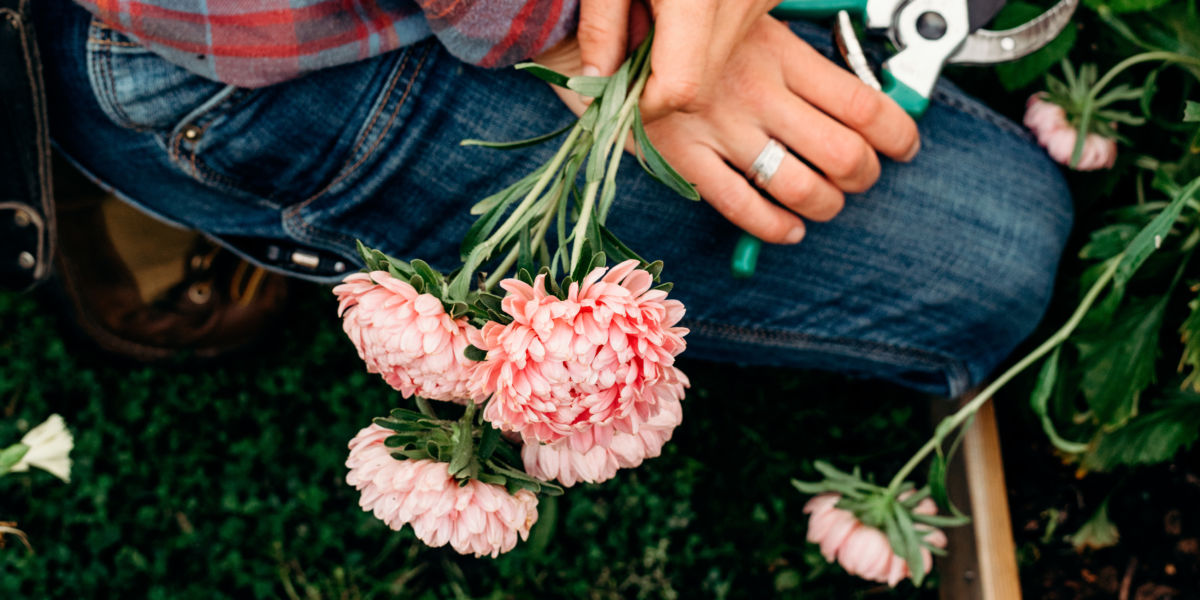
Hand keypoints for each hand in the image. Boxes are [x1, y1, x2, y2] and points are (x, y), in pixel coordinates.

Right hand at [538, 16, 919, 243]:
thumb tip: (849, 94)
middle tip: (863, 178)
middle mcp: (755, 94)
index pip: (863, 105)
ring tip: (827, 204)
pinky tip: (788, 228)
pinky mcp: (683, 158)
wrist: (602, 34)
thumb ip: (794, 55)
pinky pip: (741, 207)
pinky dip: (775, 227)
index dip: (897, 134)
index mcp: (776, 53)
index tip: (905, 146)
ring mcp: (719, 130)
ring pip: (800, 187)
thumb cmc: (674, 26)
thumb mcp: (746, 22)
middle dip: (864, 177)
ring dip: (825, 206)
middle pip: (843, 155)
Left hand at [577, 0, 777, 120]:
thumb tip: (596, 85)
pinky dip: (703, 33)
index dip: (640, 104)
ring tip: (651, 18)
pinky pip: (732, 33)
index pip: (678, 89)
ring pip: (718, 63)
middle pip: (700, 84)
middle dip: (658, 87)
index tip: (611, 96)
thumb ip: (600, 28)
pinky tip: (679, 4)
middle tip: (623, 59)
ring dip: (681, 60)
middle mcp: (740, 2)